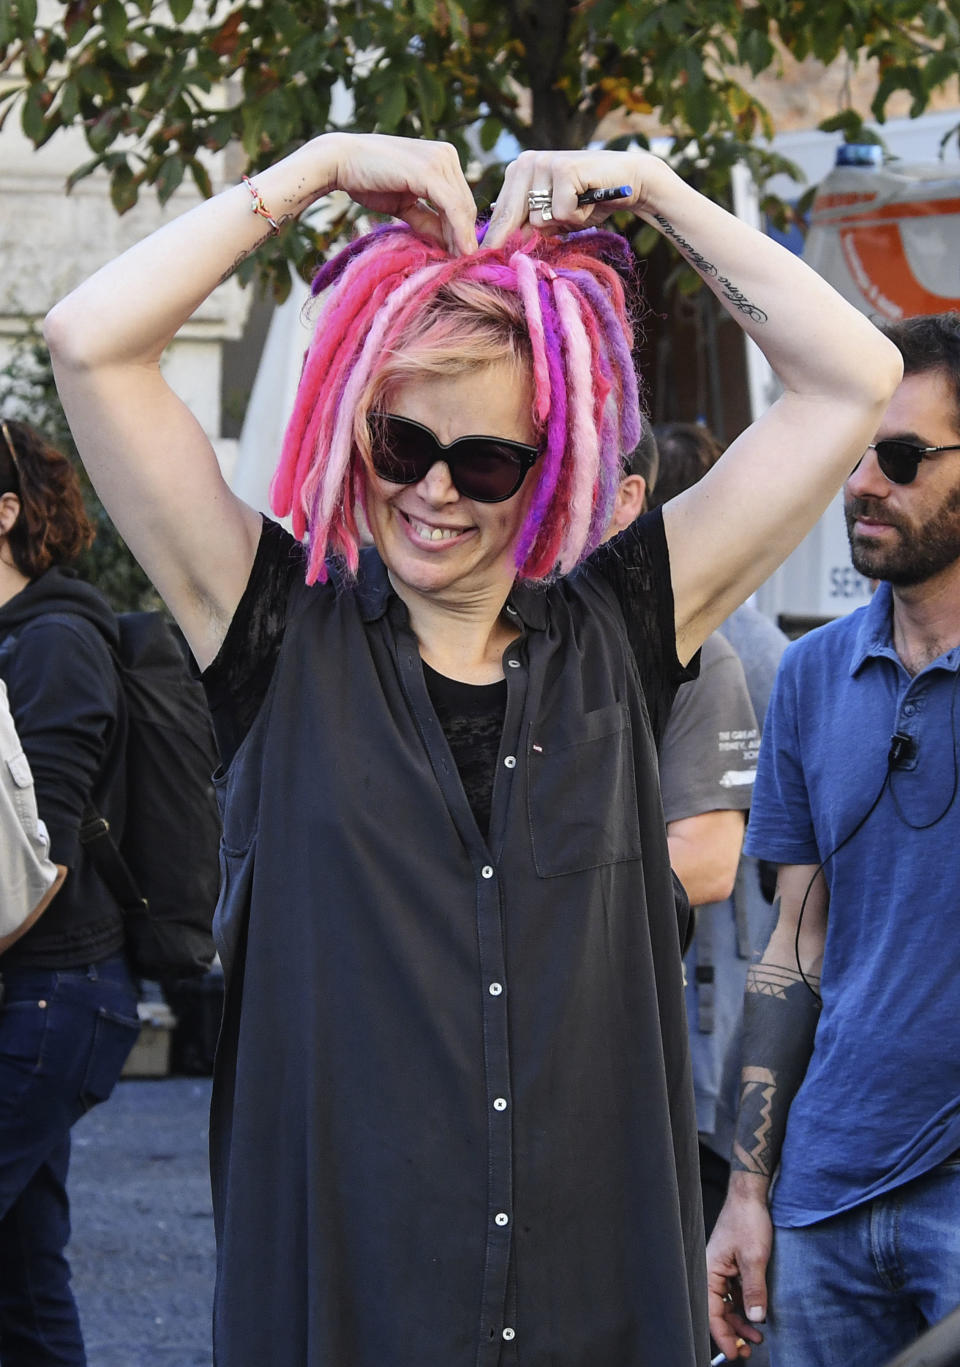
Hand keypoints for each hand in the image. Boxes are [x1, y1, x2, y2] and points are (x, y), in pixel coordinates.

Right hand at [326, 133, 477, 255]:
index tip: (462, 259)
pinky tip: (461, 252)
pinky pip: (452, 207)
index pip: (461, 201)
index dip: (463, 232)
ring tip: (462, 265)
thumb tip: (449, 244)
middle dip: (465, 238)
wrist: (340, 162)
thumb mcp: (404, 205)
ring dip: (464, 239)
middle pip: (466, 205)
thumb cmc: (368, 182)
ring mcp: (439, 160)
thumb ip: (427, 220)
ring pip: (462, 208)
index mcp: (443, 158)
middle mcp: (446, 155)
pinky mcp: (430, 171)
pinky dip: (458, 231)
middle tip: (464, 267)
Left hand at [484, 148, 664, 248]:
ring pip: (539, 219)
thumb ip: (527, 226)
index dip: (495, 238)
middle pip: (511, 217)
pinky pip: (561, 213)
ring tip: (578, 206)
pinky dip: (578, 216)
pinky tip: (588, 200)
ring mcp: (543, 162)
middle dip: (522, 236)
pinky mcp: (563, 168)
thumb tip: (498, 248)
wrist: (627, 181)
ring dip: (562, 223)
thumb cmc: (587, 201)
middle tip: (546, 235)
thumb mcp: (552, 217)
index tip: (485, 254)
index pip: (499, 213)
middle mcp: (526, 162)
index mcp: (517, 171)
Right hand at [705, 1179, 772, 1360]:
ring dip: (741, 1322)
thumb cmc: (747, 1220)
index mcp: (710, 1271)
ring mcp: (723, 1270)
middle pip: (718, 1312)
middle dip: (732, 1333)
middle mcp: (713, 1273)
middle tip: (748, 1351)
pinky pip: (735, 1295)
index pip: (712, 1312)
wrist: (751, 1196)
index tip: (735, 1354)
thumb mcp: (754, 1257)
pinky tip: (758, 1317)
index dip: (723, 1336)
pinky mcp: (733, 1267)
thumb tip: (756, 1319)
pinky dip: (745, 1308)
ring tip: (757, 1338)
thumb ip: (755, 1290)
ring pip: (727, 1305)